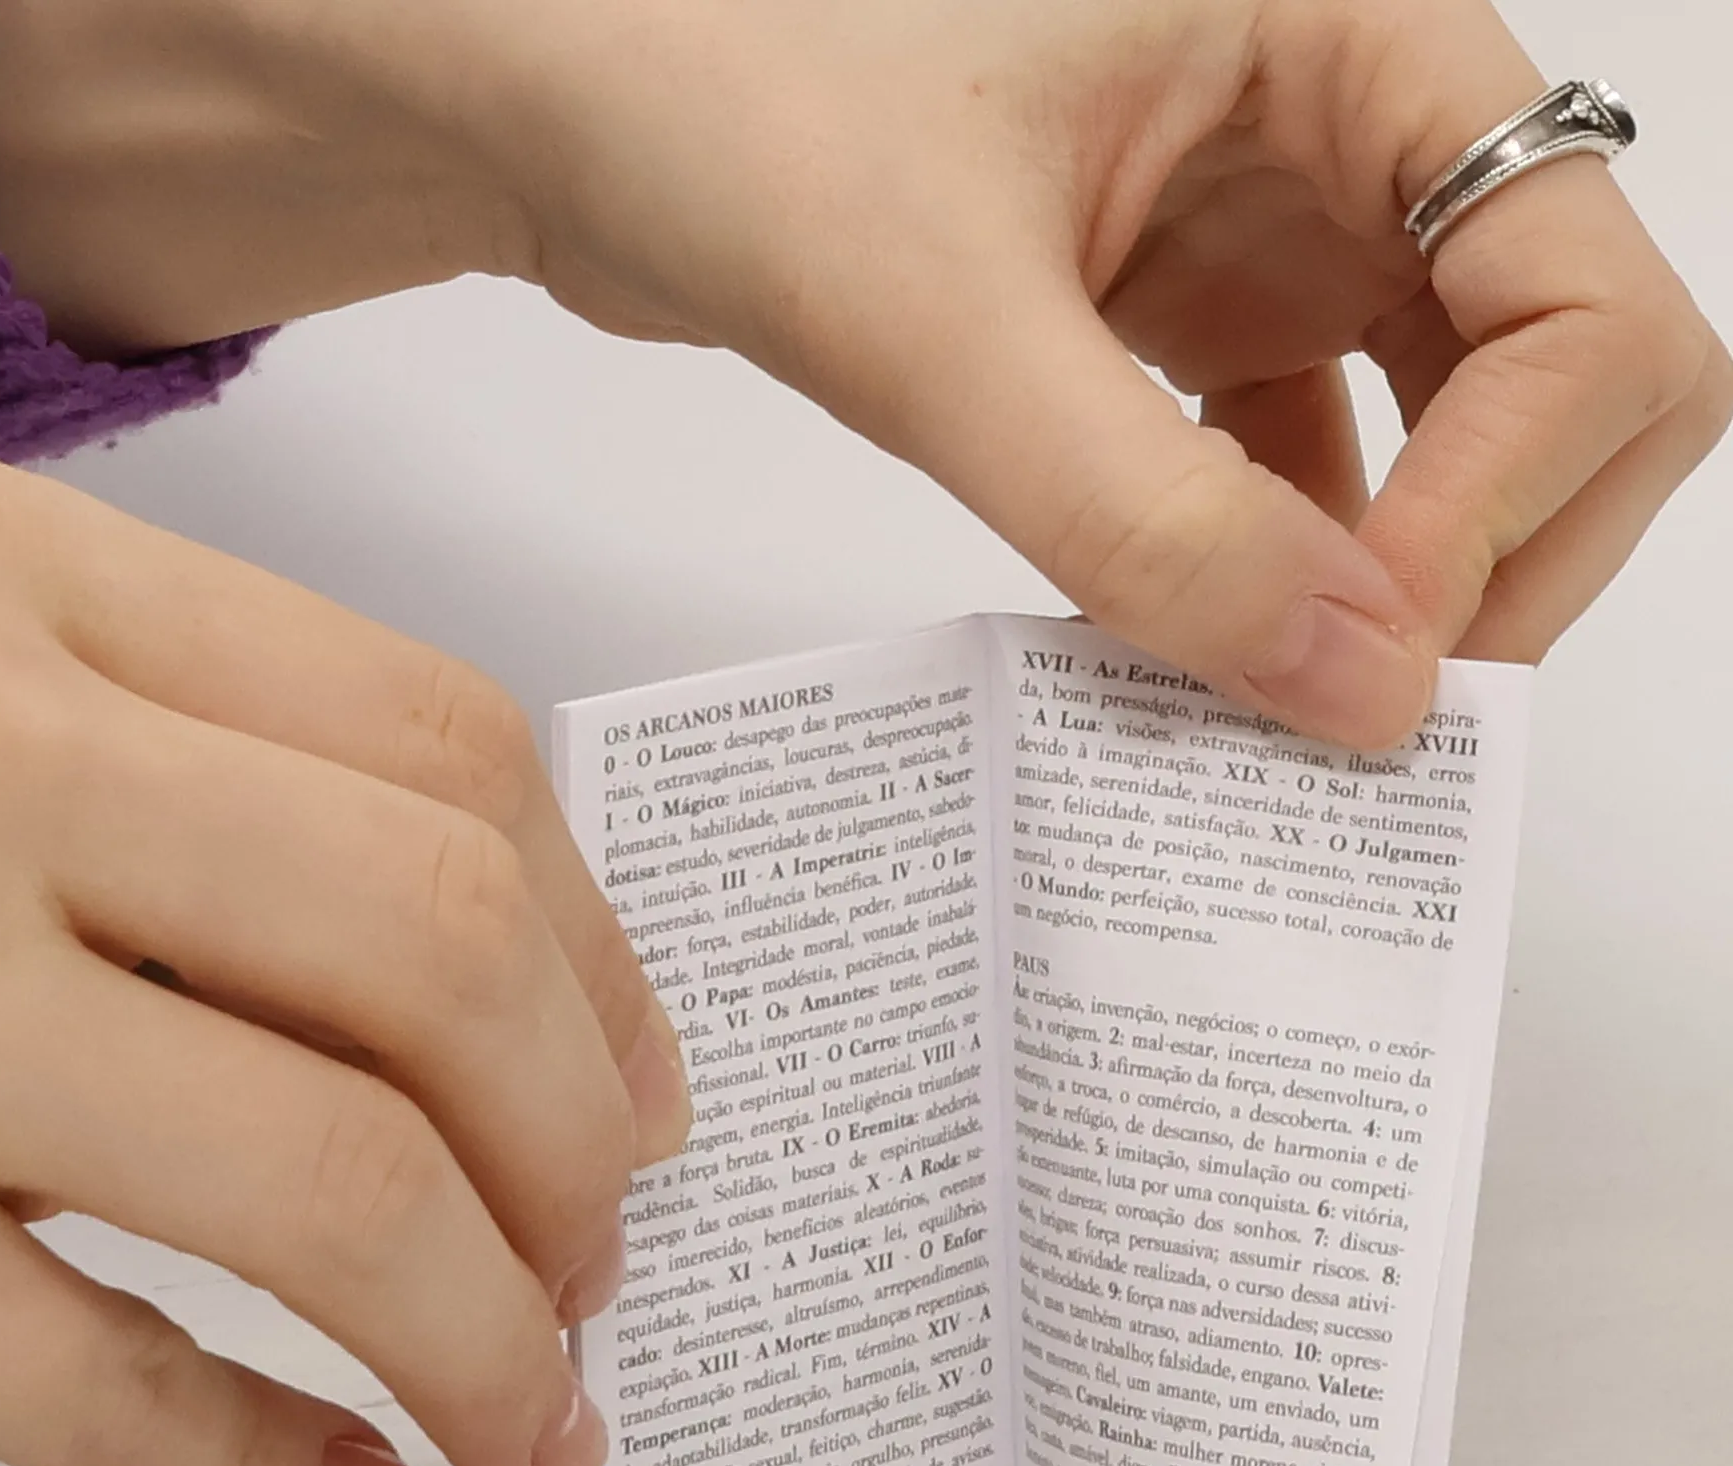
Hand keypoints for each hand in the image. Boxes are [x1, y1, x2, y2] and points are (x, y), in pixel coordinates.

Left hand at [0, 0, 1730, 749]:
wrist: (567, 101)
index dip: (1518, 494)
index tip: (1378, 646)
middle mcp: (1329, 133)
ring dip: (1375, 589)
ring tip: (1276, 717)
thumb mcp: (950, 318)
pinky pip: (1277, 478)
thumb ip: (1153, 516)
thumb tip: (1360, 691)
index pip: (1577, 288)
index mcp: (1345, 36)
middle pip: (1549, 375)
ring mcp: (1252, 237)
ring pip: (1426, 442)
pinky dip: (1257, 580)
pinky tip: (1189, 661)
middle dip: (1491, 560)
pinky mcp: (1162, 327)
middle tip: (1363, 715)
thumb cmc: (722, 89)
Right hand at [0, 445, 689, 1465]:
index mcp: (0, 574)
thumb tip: (530, 1014)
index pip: (446, 757)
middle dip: (575, 1148)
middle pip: (436, 958)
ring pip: (336, 1186)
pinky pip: (111, 1394)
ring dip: (483, 1330)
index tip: (642, 1094)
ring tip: (527, 1406)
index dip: (600, 957)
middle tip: (599, 1263)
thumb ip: (195, 790)